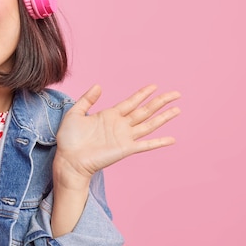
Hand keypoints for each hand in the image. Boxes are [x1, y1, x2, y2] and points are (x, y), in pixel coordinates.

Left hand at [54, 84, 180, 189]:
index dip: (143, 94)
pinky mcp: (125, 149)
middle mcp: (120, 125)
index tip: (155, 86)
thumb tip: (99, 86)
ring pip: (149, 124)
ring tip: (177, 109)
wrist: (68, 159)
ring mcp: (124, 137)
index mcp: (109, 115)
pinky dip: (159, 142)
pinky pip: (146, 145)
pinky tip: (172, 139)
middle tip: (176, 94)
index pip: (131, 102)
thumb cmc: (69, 139)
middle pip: (145, 110)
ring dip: (164, 117)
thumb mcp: (75, 113)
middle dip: (160, 102)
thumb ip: (87, 99)